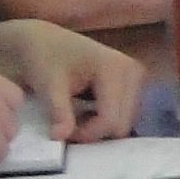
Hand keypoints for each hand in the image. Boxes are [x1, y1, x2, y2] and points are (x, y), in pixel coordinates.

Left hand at [0, 22, 143, 140]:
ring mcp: (136, 76)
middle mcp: (133, 71)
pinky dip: (105, 120)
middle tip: (68, 125)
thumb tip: (61, 138)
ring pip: (125, 122)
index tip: (63, 132)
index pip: (111, 118)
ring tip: (76, 117)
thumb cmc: (44, 58)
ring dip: (100, 127)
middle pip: (122, 124)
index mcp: (114, 68)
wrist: (43, 40)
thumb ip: (59, 113)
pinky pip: (125, 115)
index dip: (87, 133)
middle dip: (95, 131)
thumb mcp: (48, 85)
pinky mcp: (134, 83)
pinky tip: (87, 111)